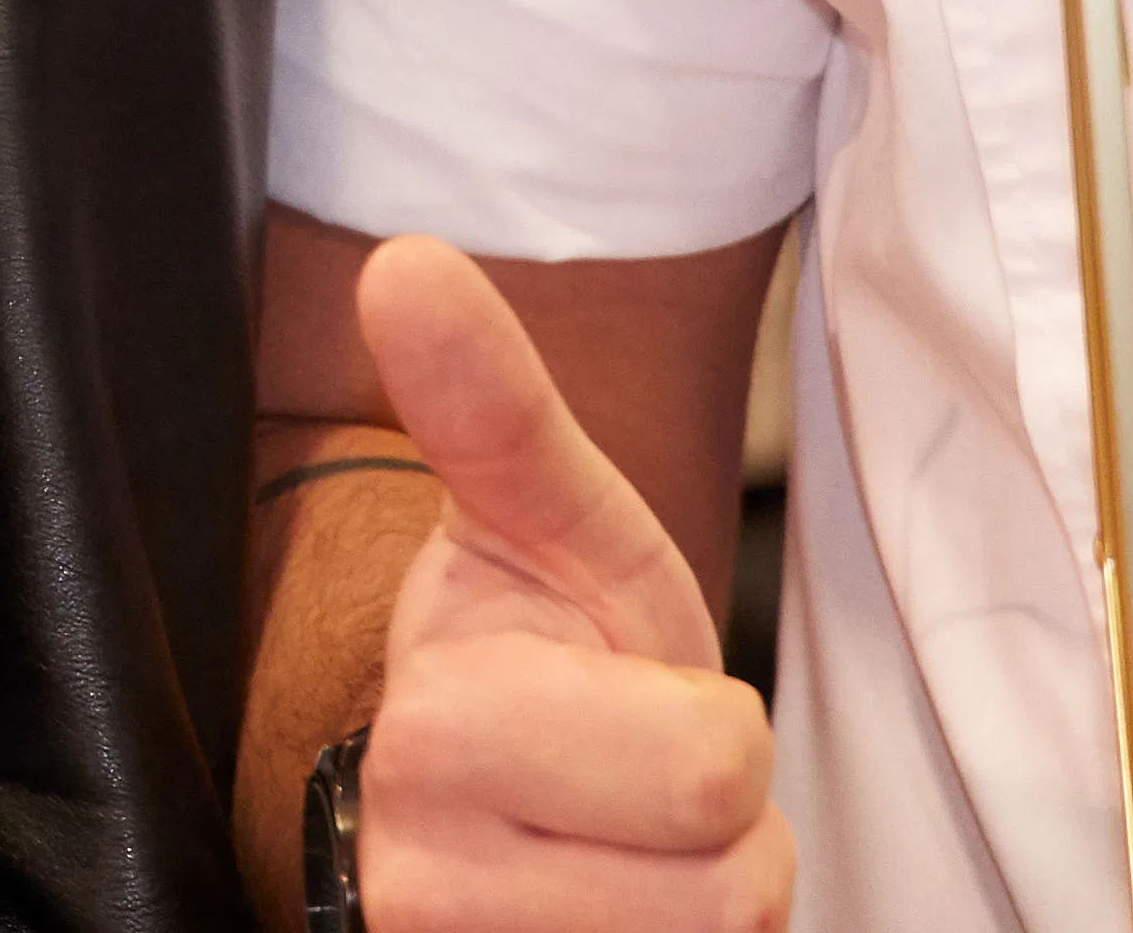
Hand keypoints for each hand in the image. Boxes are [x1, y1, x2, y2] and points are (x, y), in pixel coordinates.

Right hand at [350, 236, 787, 928]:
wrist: (473, 800)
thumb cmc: (535, 647)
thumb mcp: (548, 520)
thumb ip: (491, 400)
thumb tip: (403, 264)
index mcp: (438, 734)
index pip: (714, 771)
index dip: (713, 728)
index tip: (629, 693)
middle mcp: (421, 886)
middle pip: (729, 889)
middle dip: (718, 824)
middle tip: (639, 778)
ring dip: (700, 904)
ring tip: (625, 848)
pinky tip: (612, 912)